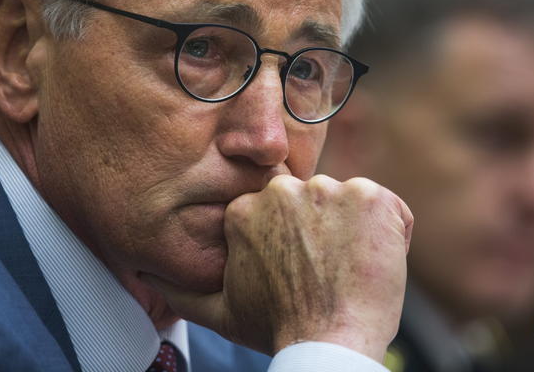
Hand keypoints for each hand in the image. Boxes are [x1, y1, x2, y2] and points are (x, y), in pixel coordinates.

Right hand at [143, 174, 412, 360]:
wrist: (330, 344)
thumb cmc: (278, 328)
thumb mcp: (219, 311)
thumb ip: (181, 289)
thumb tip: (143, 273)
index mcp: (246, 208)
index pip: (282, 212)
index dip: (297, 243)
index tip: (304, 270)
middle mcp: (284, 190)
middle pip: (314, 203)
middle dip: (324, 232)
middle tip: (327, 273)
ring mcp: (329, 189)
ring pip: (349, 204)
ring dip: (355, 232)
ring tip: (350, 271)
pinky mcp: (371, 196)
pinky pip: (387, 208)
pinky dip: (389, 232)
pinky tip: (374, 262)